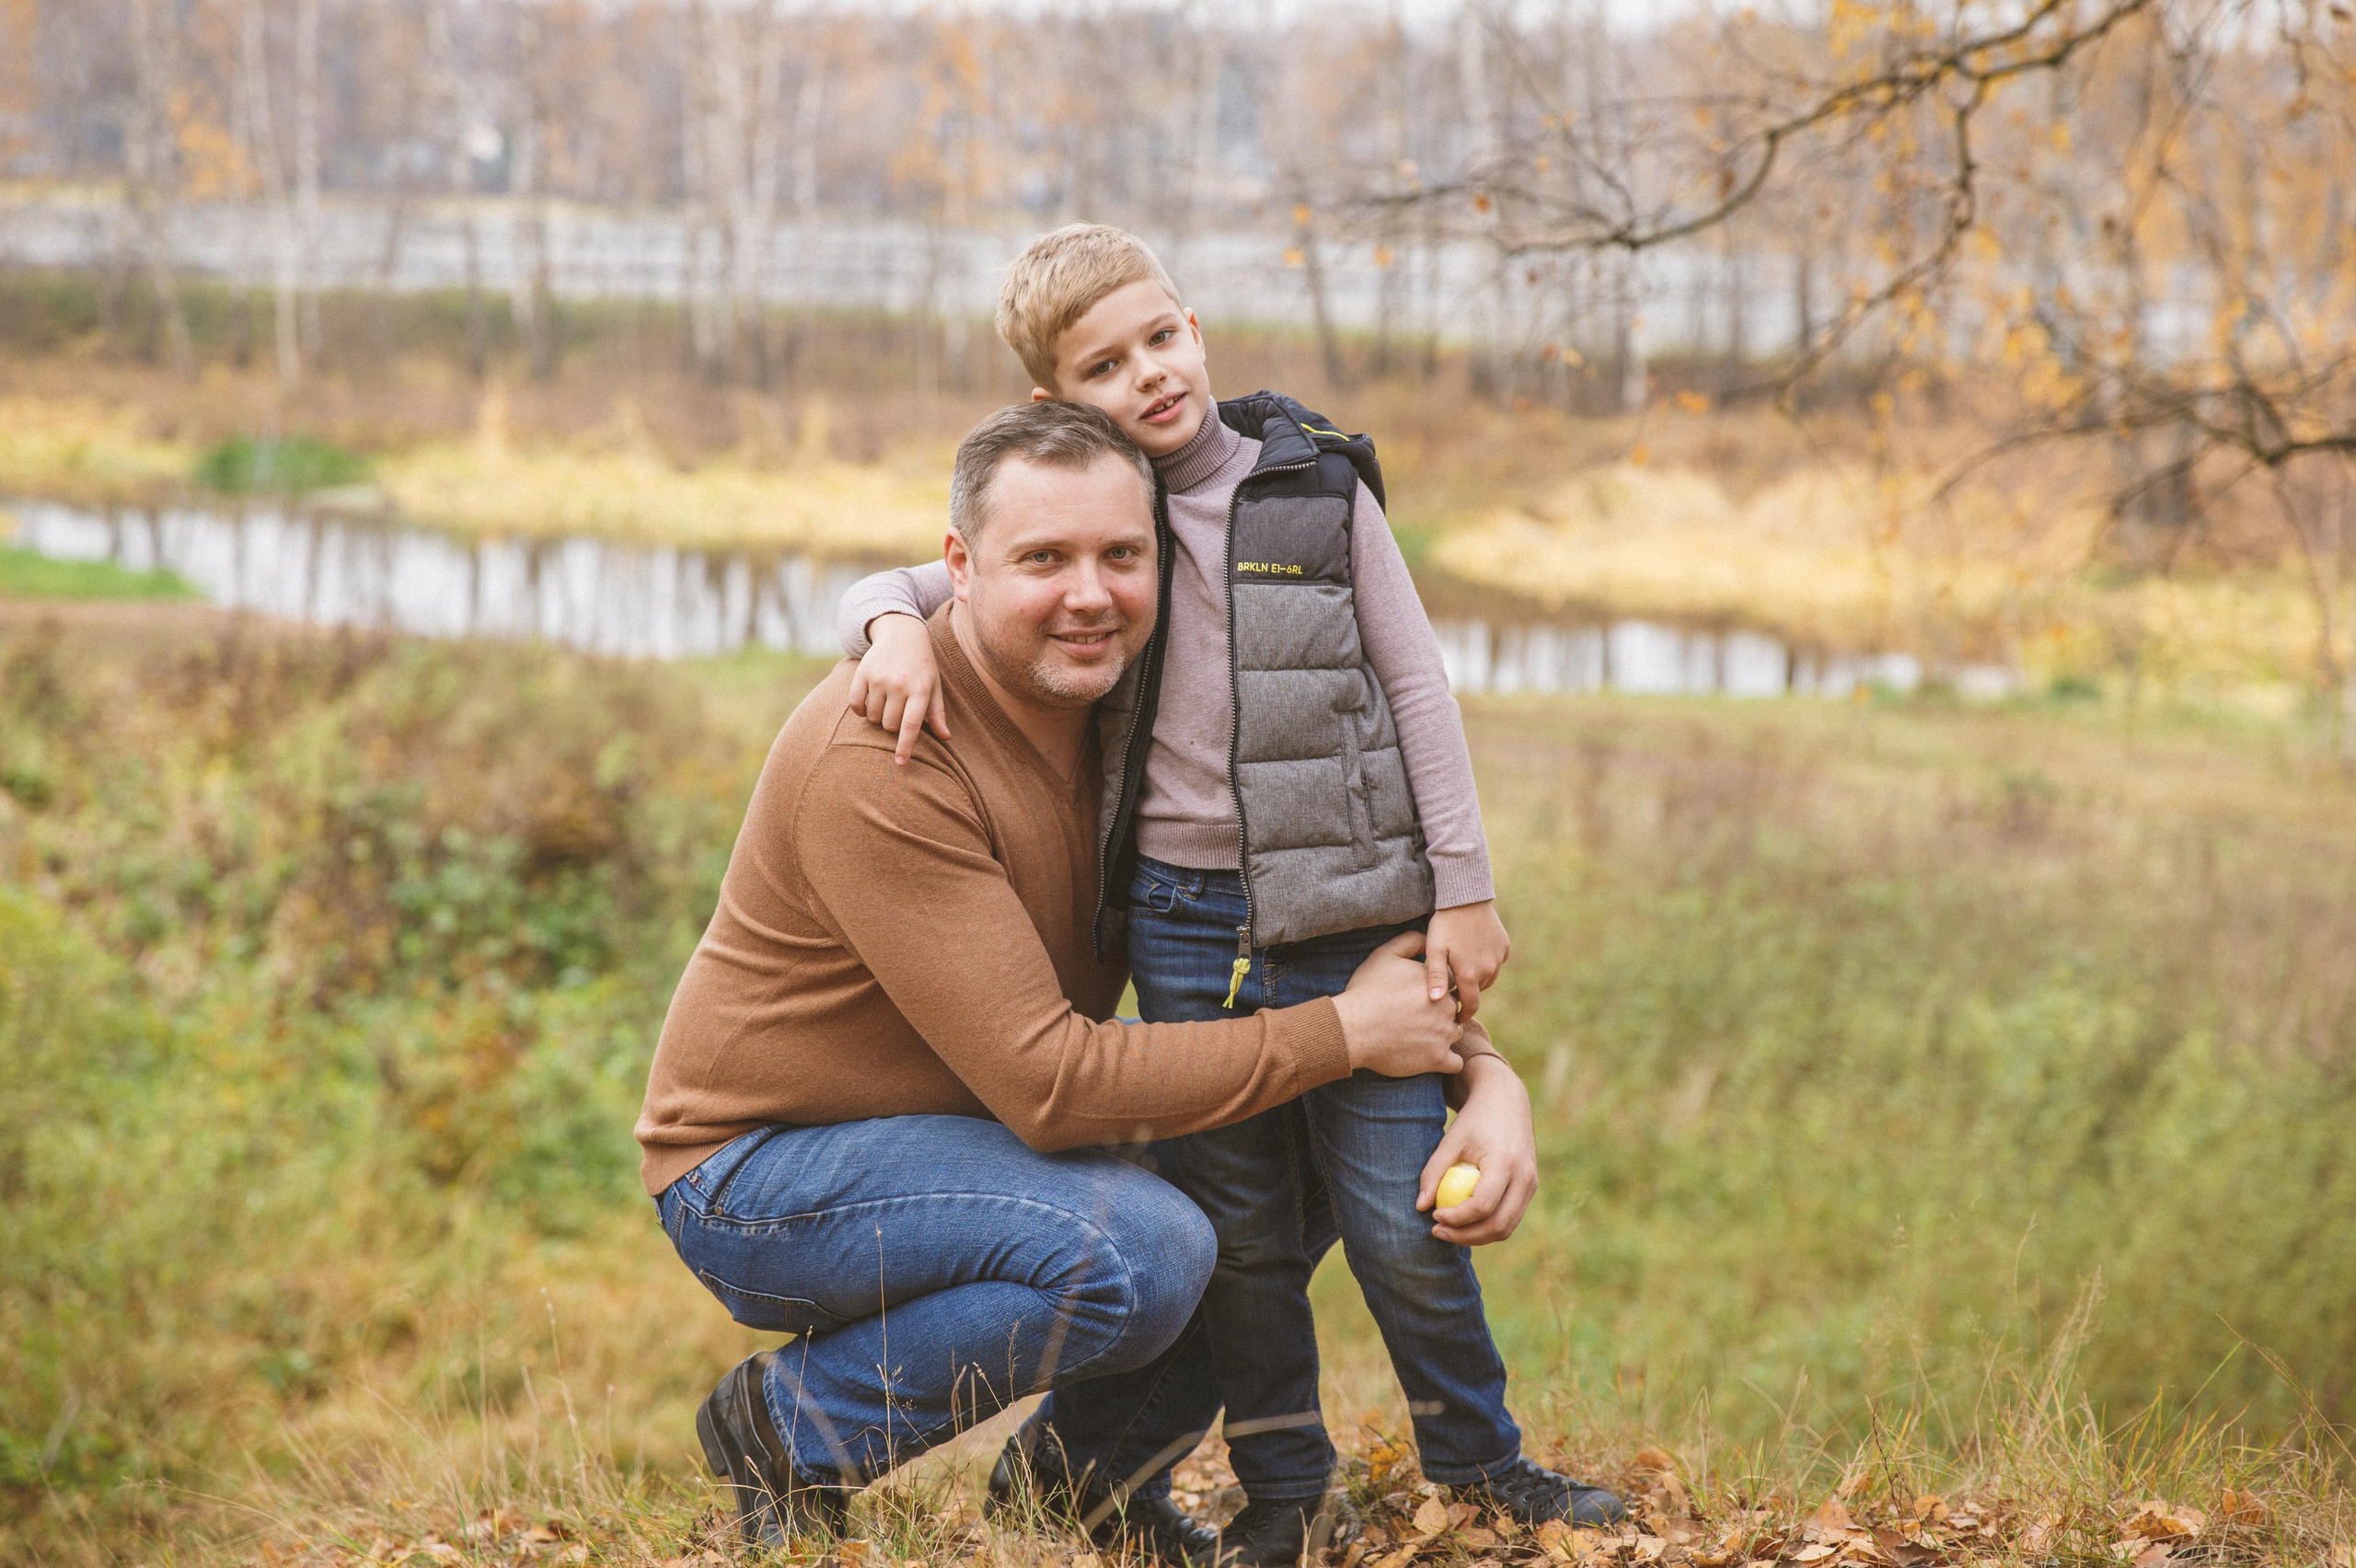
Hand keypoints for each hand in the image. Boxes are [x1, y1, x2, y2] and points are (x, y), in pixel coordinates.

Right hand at [846, 613, 947, 764]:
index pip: (911, 725)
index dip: (905, 746)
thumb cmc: (922, 666)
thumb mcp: (934, 686)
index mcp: (920, 689)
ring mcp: (878, 678)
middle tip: (899, 708)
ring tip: (886, 700)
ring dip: (877, 716)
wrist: (902, 633)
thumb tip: (945, 738)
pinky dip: (860, 709)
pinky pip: (855, 705)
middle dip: (893, 724)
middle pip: (890, 725)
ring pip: (872, 717)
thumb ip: (937, 712)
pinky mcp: (861, 673)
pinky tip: (869, 699)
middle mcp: (899, 684)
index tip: (900, 763)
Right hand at [1333, 930, 1464, 1079]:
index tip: (1417, 998)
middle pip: (1454, 1008)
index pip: (1449, 984)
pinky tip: (1431, 1057)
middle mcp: (1447, 1006)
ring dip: (1443, 1034)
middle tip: (1417, 1018)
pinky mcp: (1438, 1059)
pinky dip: (1447, 1061)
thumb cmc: (1367, 991)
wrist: (1353, 1028)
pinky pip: (1455, 1063)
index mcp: (1438, 981)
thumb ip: (1411, 941)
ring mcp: (1444, 1034)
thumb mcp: (1385, 955)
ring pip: (1455, 1033)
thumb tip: (1429, 939)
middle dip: (1440, 1012)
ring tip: (1420, 1037)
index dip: (1434, 990)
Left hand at [1415, 1054, 1536, 1245]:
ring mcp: (1532, 1184)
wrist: (1506, 1100)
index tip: (1434, 1215)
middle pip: (1499, 1225)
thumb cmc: (1474, 1119)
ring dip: (1477, 1236)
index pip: (1482, 1205)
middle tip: (1437, 1231)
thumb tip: (1420, 1206)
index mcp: (1505, 1163)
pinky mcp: (1530, 1187)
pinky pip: (1511, 1217)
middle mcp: (1525, 1177)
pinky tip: (1464, 1220)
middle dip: (1466, 1236)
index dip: (1457, 1218)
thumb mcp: (1451, 1140)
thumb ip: (1434, 1172)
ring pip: (1507, 1227)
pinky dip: (1488, 1225)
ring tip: (1448, 1229)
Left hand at [1425, 900, 1510, 1020]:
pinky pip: (1496, 961)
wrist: (1466, 897)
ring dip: (1477, 978)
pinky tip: (1473, 952)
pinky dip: (1486, 962)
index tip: (1456, 1018)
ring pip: (1488, 977)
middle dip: (1467, 993)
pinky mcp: (1504, 945)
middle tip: (1452, 987)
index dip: (1464, 1014)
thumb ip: (1436, 977)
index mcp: (1471, 974)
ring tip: (1461, 969)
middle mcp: (1489, 969)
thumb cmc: (1445, 924)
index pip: (1471, 1005)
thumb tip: (1436, 1002)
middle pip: (1478, 990)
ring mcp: (1499, 957)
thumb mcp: (1435, 950)